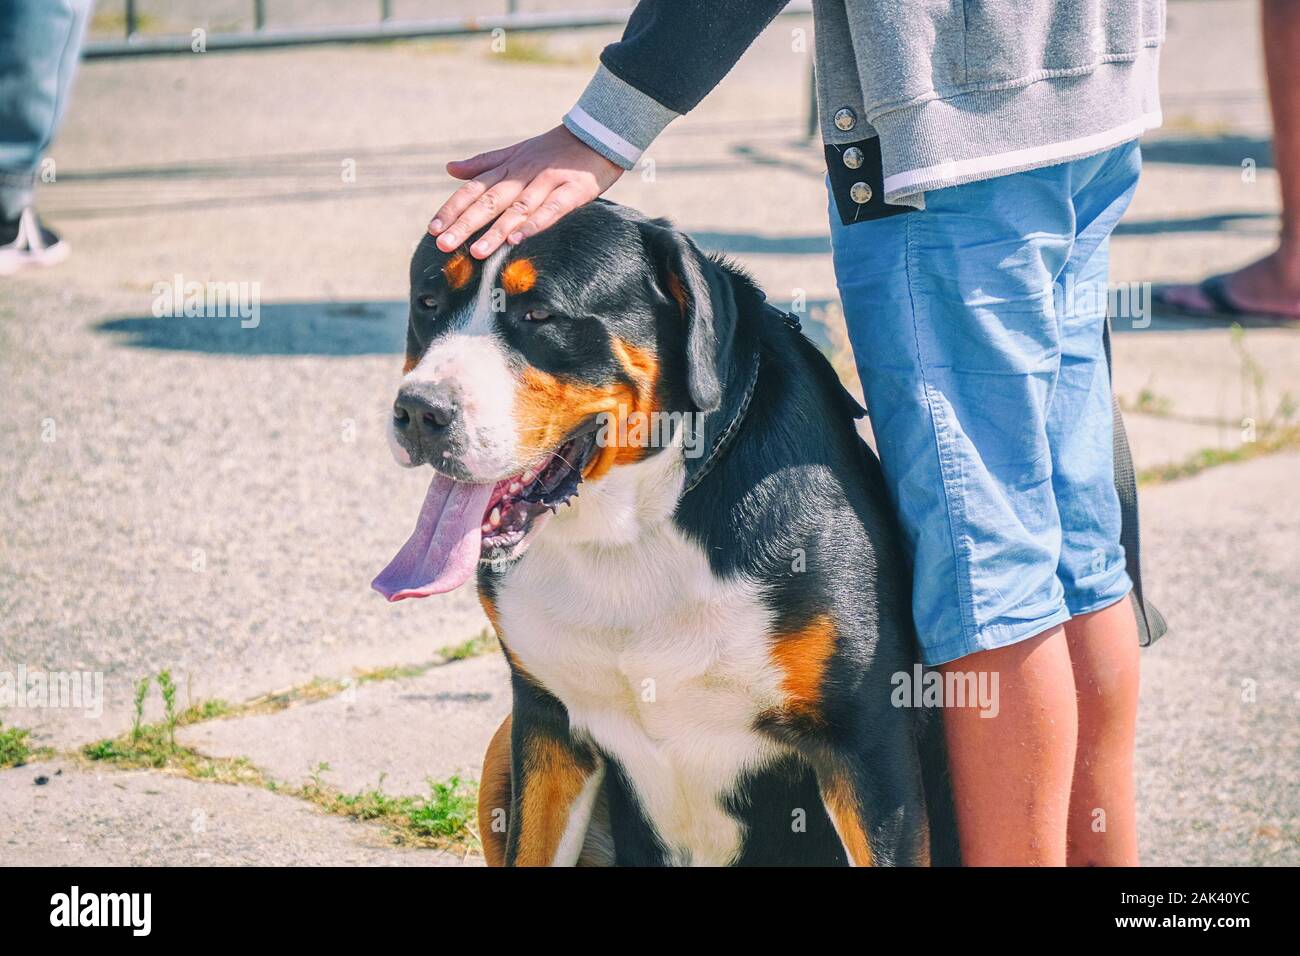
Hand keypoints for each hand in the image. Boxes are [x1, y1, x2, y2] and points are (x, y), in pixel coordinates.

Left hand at [430, 125, 624, 258]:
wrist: (597, 132)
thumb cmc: (554, 148)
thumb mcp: (515, 152)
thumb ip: (483, 163)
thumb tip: (449, 169)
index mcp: (507, 168)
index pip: (473, 190)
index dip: (452, 209)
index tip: (433, 230)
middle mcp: (523, 174)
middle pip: (489, 201)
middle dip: (465, 224)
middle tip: (443, 246)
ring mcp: (548, 182)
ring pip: (518, 208)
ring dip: (496, 231)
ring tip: (478, 252)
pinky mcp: (573, 190)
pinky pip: (552, 209)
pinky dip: (536, 223)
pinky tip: (520, 239)